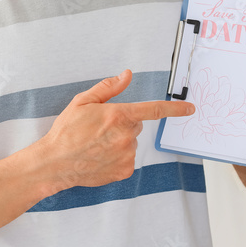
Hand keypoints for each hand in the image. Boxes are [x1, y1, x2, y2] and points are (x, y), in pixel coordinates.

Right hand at [35, 69, 195, 189]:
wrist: (55, 163)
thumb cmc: (66, 131)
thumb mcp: (82, 102)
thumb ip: (108, 87)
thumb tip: (127, 75)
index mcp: (118, 115)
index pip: (154, 110)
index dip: (175, 109)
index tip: (190, 108)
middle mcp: (126, 136)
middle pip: (136, 125)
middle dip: (123, 123)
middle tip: (99, 128)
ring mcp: (126, 155)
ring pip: (131, 142)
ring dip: (119, 141)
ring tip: (95, 144)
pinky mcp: (124, 170)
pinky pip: (127, 158)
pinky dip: (116, 157)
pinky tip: (99, 156)